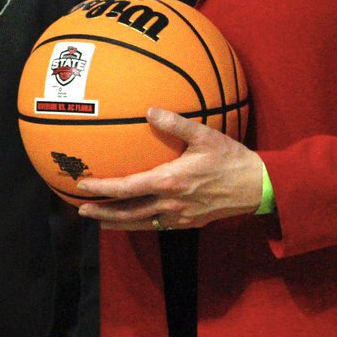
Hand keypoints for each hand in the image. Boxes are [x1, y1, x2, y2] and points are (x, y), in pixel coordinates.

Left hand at [77, 107, 263, 230]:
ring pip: (140, 223)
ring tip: (98, 220)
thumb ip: (175, 124)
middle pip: (127, 212)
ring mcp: (179, 217)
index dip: (103, 188)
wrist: (256, 187)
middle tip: (80, 208)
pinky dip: (138, 224)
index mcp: (170, 182)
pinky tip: (132, 220)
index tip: (83, 186)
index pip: (127, 188)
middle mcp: (170, 204)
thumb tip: (150, 110)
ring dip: (116, 222)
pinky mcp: (188, 223)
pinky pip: (157, 226)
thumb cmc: (231, 159)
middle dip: (101, 212)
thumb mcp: (204, 136)